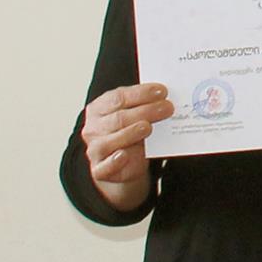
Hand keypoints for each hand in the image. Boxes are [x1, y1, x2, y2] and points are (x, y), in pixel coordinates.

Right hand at [79, 83, 172, 206]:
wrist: (122, 165)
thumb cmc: (129, 134)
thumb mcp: (135, 117)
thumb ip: (144, 106)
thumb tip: (165, 98)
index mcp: (99, 108)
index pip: (119, 97)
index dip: (141, 93)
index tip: (162, 91)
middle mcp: (94, 128)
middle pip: (119, 118)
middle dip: (145, 111)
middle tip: (167, 107)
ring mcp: (95, 149)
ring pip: (110, 140)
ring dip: (131, 133)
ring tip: (148, 127)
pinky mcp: (100, 170)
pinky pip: (105, 166)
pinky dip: (114, 161)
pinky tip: (124, 155)